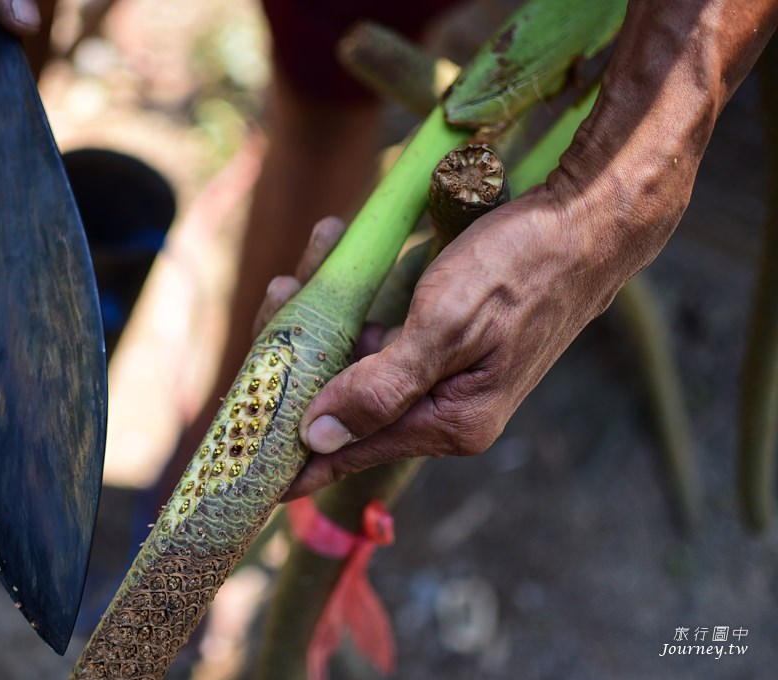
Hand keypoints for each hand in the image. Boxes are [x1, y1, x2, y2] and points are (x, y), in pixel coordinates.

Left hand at [280, 183, 646, 499]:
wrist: (586, 220)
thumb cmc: (521, 268)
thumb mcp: (445, 328)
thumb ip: (380, 389)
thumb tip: (319, 437)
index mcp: (449, 422)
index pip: (354, 450)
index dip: (297, 460)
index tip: (249, 473)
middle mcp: (442, 410)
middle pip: (346, 400)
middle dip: (302, 352)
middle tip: (282, 291)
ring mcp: (441, 377)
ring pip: (357, 360)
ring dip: (325, 314)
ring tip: (312, 257)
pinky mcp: (442, 344)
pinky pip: (380, 334)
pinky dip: (356, 302)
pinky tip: (341, 253)